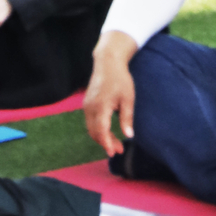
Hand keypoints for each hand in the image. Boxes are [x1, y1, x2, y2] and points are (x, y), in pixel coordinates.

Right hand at [84, 31, 138, 154]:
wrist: (107, 63)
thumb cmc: (120, 80)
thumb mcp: (128, 99)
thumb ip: (127, 118)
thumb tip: (128, 135)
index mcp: (101, 106)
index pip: (101, 130)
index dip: (107, 143)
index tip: (114, 152)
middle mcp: (90, 107)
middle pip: (95, 132)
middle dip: (106, 143)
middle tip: (120, 150)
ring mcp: (87, 106)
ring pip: (91, 129)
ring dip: (102, 138)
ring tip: (116, 143)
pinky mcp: (87, 105)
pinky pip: (90, 122)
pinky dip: (98, 130)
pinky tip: (109, 133)